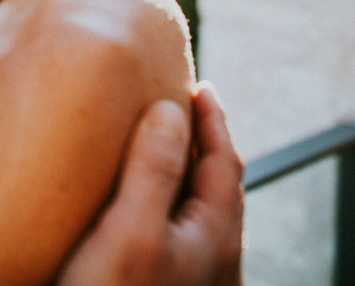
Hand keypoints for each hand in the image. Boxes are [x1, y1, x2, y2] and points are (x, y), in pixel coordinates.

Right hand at [57, 83, 244, 285]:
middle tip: (183, 111)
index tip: (200, 87)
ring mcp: (197, 281)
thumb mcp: (129, 230)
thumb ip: (153, 170)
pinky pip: (181, 235)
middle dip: (203, 144)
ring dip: (186, 176)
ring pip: (200, 214)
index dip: (213, 121)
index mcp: (215, 239)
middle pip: (219, 189)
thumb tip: (170, 110)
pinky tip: (140, 209)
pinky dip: (170, 204)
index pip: (225, 164)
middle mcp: (216, 262)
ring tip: (160, 152)